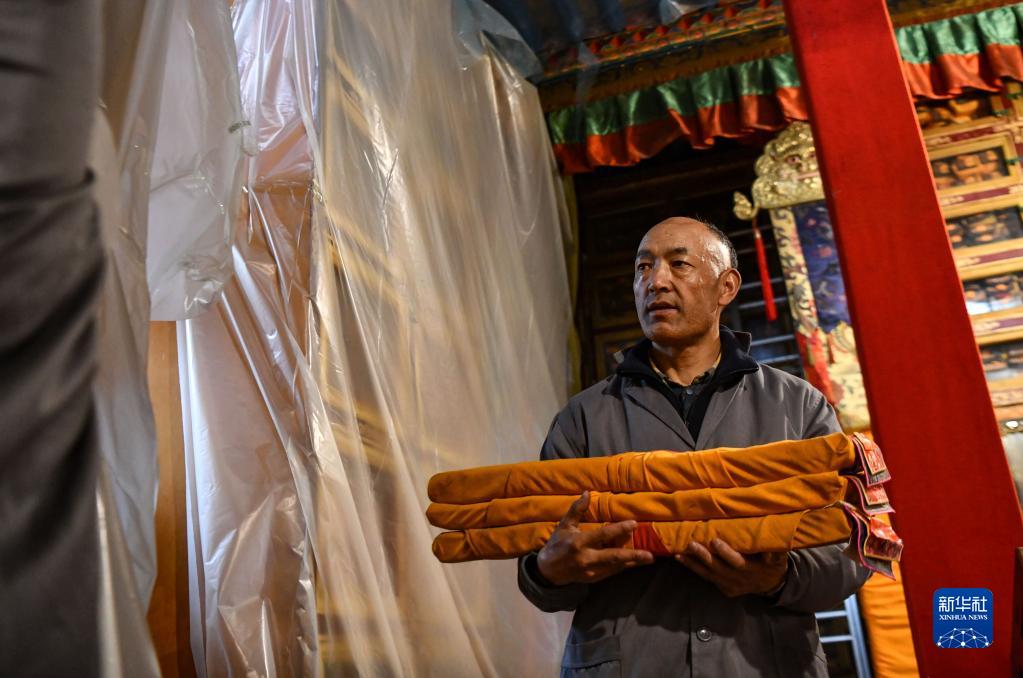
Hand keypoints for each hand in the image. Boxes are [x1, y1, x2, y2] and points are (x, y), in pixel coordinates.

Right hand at [537, 491, 654, 584]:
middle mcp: (586, 558)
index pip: (603, 535)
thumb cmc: (557, 544)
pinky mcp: (593, 578)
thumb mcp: (564, 525)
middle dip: (632, 556)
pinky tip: (634, 562)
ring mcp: (591, 571)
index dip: (619, 529)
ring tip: (648, 558)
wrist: (547, 571)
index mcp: (579, 543)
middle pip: (613, 556)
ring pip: (615, 567)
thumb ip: (577, 510)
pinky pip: (612, 572)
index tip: (634, 524)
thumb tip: (587, 492)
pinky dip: (623, 567)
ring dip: (632, 562)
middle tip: (649, 556)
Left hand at [676, 538, 787, 597]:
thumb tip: (773, 545)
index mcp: (752, 570)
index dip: (725, 553)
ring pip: (709, 575)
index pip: (737, 562)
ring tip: (679, 554)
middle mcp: (738, 579)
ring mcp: (729, 585)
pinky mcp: (723, 588)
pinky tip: (681, 559)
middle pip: (718, 568)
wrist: (769, 585)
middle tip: (691, 544)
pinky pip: (707, 578)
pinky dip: (694, 568)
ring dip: (693, 564)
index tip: (714, 541)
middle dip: (704, 557)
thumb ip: (776, 553)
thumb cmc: (773, 565)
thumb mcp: (779, 559)